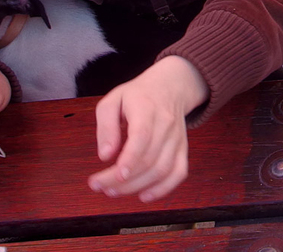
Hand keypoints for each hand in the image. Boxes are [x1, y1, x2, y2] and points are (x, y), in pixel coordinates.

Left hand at [88, 55, 208, 202]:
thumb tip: (105, 156)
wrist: (171, 87)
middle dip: (123, 179)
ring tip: (113, 191)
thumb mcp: (113, 100)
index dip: (130, 158)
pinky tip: (144, 196)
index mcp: (146, 108)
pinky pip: (178, 173)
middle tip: (99, 186)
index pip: (142, 136)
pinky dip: (164, 189)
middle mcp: (166, 124)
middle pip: (148, 158)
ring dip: (137, 186)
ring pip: (161, 169)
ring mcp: (177, 138)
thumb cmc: (137, 95)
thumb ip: (106, 126)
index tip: (115, 174)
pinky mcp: (182, 149)